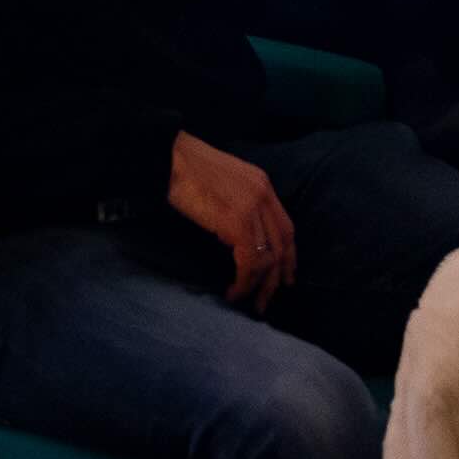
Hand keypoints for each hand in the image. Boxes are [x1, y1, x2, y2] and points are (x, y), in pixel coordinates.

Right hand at [164, 131, 295, 312]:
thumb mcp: (223, 181)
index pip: (286, 227)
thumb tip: (236, 235)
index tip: (285, 276)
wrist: (170, 158)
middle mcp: (263, 195)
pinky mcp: (238, 222)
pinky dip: (243, 281)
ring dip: (257, 285)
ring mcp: (253, 208)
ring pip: (267, 258)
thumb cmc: (186, 169)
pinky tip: (232, 291)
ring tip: (244, 300)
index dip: (288, 256)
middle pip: (282, 246)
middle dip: (276, 278)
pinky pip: (250, 262)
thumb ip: (238, 202)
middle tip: (266, 300)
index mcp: (262, 184)